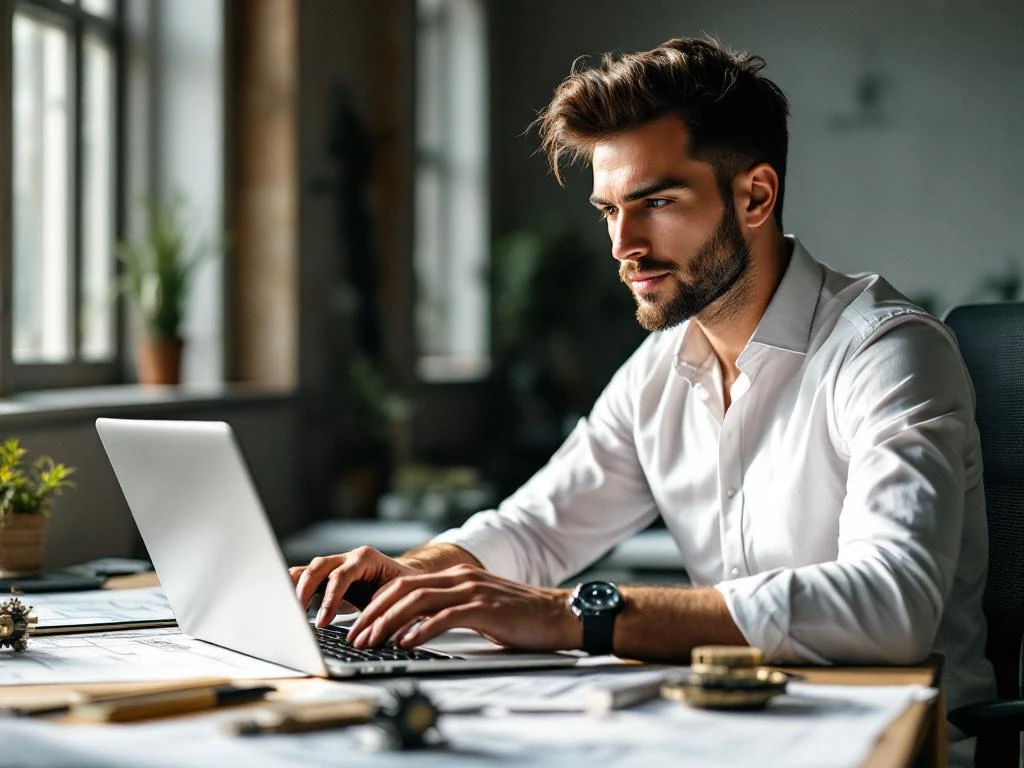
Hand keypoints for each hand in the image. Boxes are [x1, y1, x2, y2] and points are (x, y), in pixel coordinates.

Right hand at [290, 547, 421, 627]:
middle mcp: (347, 557)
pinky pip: (304, 577)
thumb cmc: (403, 587)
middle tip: (297, 617)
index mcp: (366, 558)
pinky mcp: (325, 575)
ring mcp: (334, 564)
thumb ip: (384, 608)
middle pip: (318, 567)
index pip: (341, 576)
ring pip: (307, 569)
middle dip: (304, 592)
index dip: (329, 599)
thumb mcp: (398, 596)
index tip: (322, 622)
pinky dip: (292, 588)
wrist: (405, 577)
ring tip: (286, 612)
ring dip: (294, 589)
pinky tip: (283, 604)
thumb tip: (373, 630)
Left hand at [346, 564, 580, 651]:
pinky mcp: (484, 608)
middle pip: (403, 590)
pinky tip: (406, 643)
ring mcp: (472, 591)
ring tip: (372, 642)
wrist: (559, 614)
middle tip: (356, 636)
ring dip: (389, 623)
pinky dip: (420, 630)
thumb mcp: (479, 607)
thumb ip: (450, 610)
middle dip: (374, 614)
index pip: (405, 585)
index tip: (360, 625)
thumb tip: (415, 629)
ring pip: (417, 601)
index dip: (378, 604)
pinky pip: (444, 617)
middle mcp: (461, 578)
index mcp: (457, 576)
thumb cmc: (521, 617)